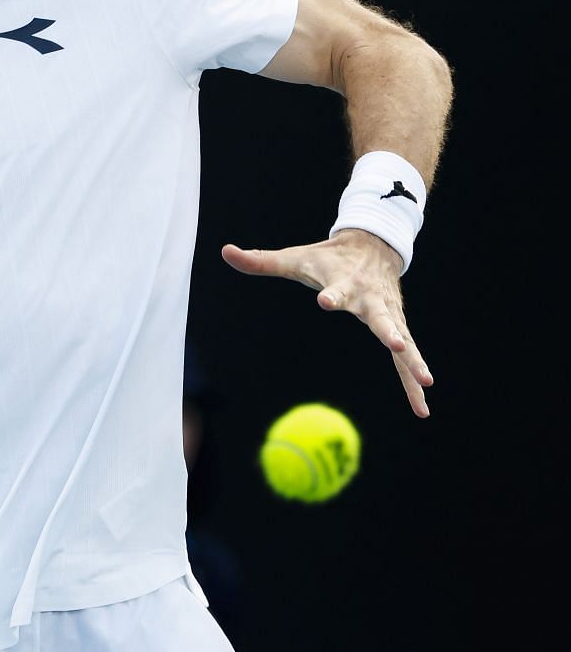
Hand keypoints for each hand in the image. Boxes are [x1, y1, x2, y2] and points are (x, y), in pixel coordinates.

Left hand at [221, 229, 433, 416]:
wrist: (374, 245)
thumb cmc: (328, 257)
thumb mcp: (295, 258)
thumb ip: (261, 261)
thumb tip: (225, 252)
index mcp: (344, 283)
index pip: (335, 290)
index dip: (331, 296)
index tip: (326, 302)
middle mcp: (369, 300)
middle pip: (379, 316)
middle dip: (388, 329)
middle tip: (395, 342)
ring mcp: (387, 314)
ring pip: (403, 340)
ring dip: (413, 361)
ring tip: (426, 382)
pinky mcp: (397, 326)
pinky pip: (407, 355)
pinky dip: (414, 378)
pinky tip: (422, 406)